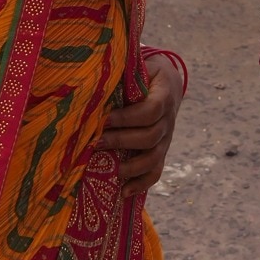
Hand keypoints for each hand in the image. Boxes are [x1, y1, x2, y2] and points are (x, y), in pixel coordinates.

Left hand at [100, 53, 183, 196]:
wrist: (167, 83)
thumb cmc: (145, 73)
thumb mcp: (138, 67)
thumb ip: (123, 74)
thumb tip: (91, 75)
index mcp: (164, 94)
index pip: (151, 110)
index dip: (128, 118)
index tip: (105, 119)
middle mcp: (168, 119)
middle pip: (150, 136)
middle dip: (122, 141)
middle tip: (97, 143)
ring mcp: (166, 138)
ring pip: (154, 158)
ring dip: (131, 166)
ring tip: (110, 169)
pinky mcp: (161, 151)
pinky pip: (156, 172)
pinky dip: (141, 184)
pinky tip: (124, 192)